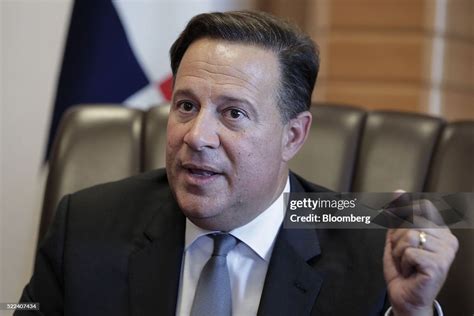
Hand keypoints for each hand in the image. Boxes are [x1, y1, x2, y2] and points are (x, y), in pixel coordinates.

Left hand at [383, 198, 458, 315]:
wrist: (403, 295)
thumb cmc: (402, 268)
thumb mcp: (396, 236)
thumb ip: (398, 214)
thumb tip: (399, 191)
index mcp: (440, 229)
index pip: (418, 207)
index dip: (402, 221)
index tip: (404, 240)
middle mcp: (448, 239)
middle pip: (411, 221)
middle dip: (397, 239)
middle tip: (403, 256)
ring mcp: (446, 252)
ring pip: (409, 236)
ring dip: (399, 252)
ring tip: (407, 264)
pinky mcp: (438, 265)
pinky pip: (409, 252)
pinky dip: (403, 263)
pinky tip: (411, 272)